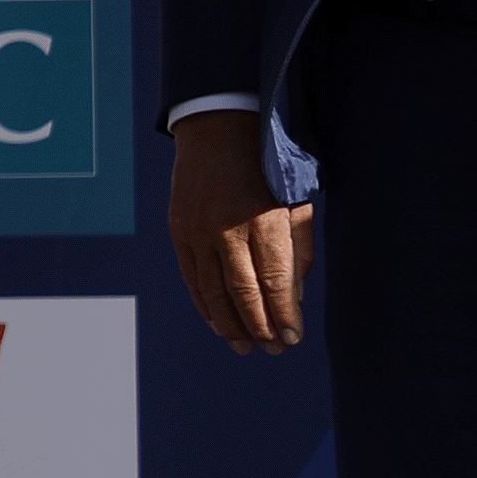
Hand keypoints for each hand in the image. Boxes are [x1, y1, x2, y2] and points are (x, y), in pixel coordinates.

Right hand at [165, 109, 315, 355]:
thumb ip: (298, 249)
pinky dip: (204, 303)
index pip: (275, 282)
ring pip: (213, 290)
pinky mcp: (179, 230)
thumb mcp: (295, 201)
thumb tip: (294, 298)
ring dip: (231, 323)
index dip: (284, 315)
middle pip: (244, 292)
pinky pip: (192, 277)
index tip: (293, 338)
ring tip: (245, 345)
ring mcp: (198, 230)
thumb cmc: (266, 166)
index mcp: (264, 220)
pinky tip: (219, 322)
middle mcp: (227, 228)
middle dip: (261, 326)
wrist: (217, 128)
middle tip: (274, 349)